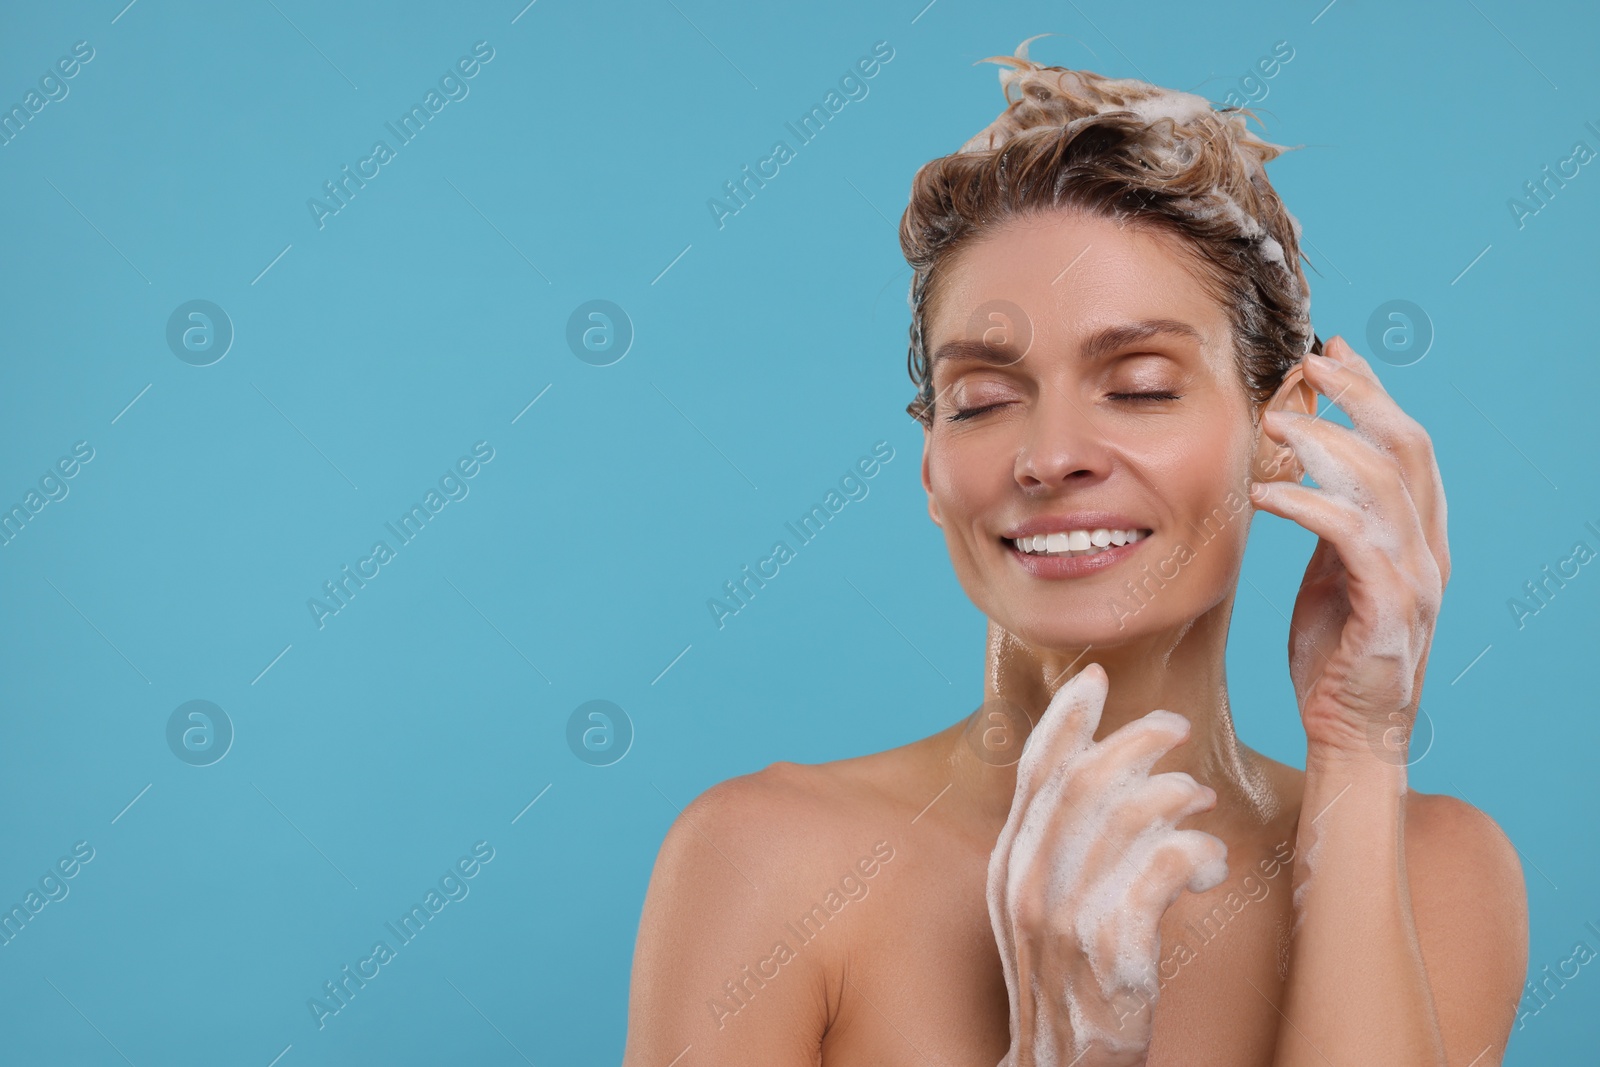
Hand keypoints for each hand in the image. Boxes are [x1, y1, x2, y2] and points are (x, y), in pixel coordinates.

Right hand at [988, 663, 1228, 1066]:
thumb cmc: (1068, 988)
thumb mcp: (1044, 909)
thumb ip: (1059, 847)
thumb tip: (1106, 777)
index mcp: (1008, 864)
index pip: (1033, 769)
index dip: (1065, 716)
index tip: (1096, 678)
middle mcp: (1028, 882)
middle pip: (1086, 777)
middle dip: (1139, 739)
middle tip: (1179, 728)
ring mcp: (1066, 917)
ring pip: (1129, 812)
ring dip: (1176, 795)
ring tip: (1200, 806)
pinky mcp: (1114, 951)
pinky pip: (1164, 866)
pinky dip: (1196, 853)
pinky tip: (1209, 868)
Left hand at [1249, 335, 1449, 760]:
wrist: (1352, 731)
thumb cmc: (1335, 652)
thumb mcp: (1333, 571)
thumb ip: (1335, 519)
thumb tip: (1311, 463)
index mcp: (1417, 534)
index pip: (1406, 444)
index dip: (1374, 392)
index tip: (1333, 352)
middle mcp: (1427, 548)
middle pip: (1406, 447)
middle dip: (1359, 396)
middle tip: (1308, 364)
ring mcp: (1414, 577)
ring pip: (1382, 484)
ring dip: (1326, 441)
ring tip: (1273, 419)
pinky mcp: (1388, 610)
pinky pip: (1351, 539)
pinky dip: (1308, 505)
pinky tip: (1266, 493)